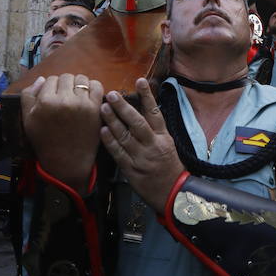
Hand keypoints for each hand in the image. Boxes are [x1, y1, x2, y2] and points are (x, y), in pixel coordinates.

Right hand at [20, 73, 104, 192]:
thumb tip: (41, 79)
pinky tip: (88, 97)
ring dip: (79, 85)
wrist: (66, 161)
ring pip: (81, 79)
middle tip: (65, 98)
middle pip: (66, 77)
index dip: (51, 88)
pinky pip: (97, 86)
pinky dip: (93, 87)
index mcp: (45, 102)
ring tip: (76, 97)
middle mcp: (64, 100)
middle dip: (65, 85)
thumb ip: (28, 96)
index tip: (53, 98)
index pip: (50, 80)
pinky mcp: (95, 108)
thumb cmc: (45, 141)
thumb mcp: (27, 119)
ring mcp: (81, 104)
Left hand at [100, 77, 184, 211]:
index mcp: (164, 138)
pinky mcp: (132, 170)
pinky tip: (102, 131)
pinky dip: (110, 141)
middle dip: (123, 107)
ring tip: (103, 108)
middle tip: (112, 94)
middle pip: (137, 122)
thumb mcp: (169, 146)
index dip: (147, 96)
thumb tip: (143, 112)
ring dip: (112, 121)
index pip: (155, 113)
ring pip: (125, 136)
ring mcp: (142, 158)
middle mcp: (153, 145)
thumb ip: (156, 131)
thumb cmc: (170, 168)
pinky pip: (119, 153)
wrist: (173, 194)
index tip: (140, 81)